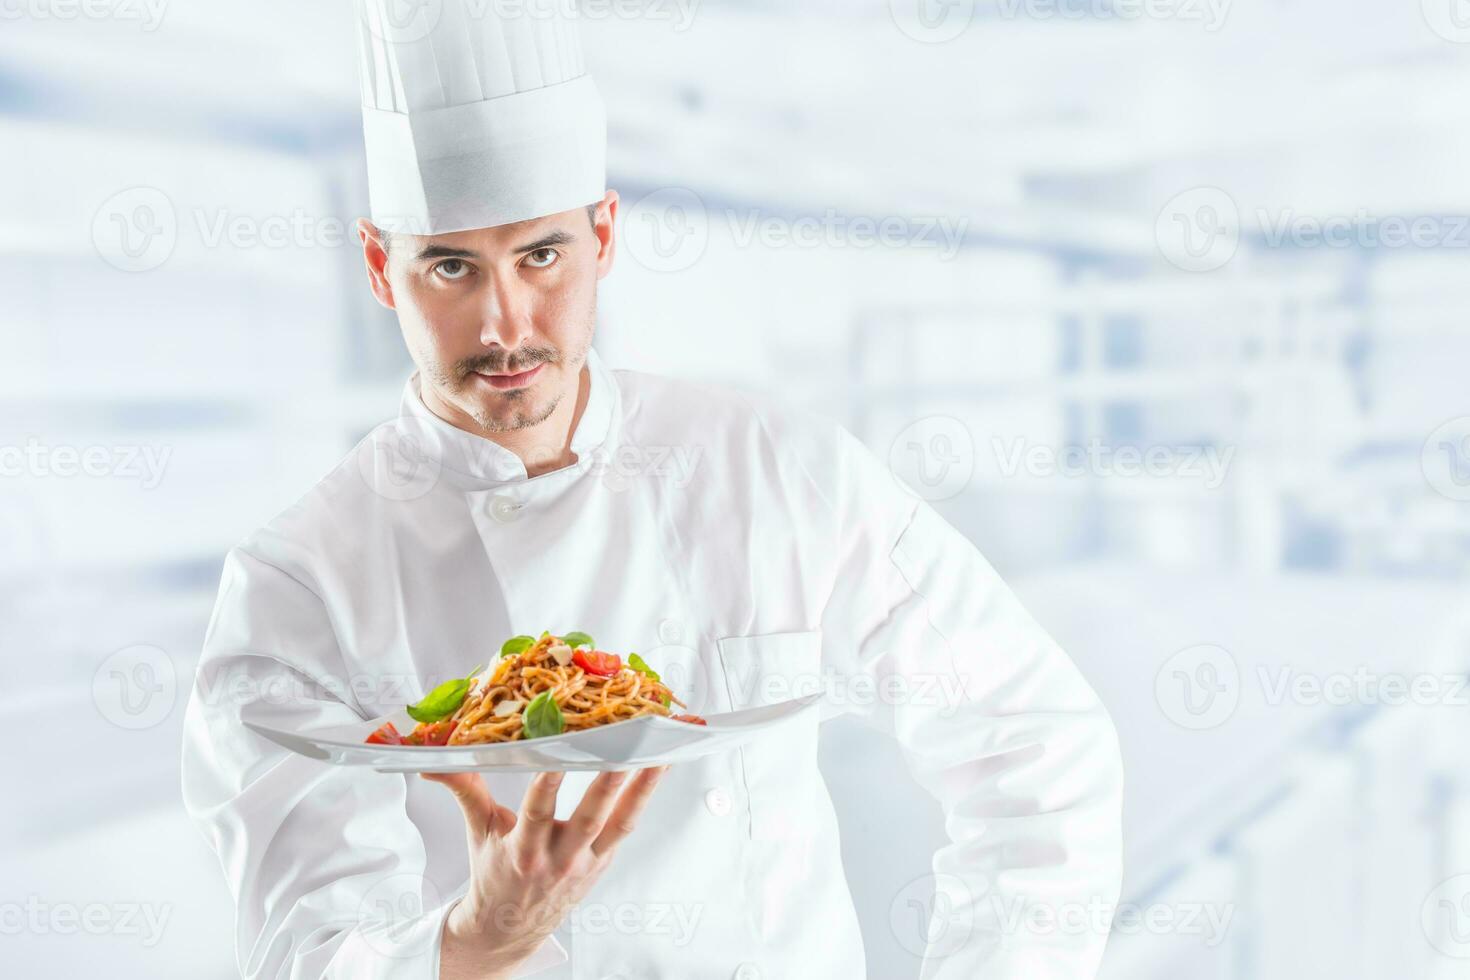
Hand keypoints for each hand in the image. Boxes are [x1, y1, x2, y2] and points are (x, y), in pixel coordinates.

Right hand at [425, 766, 670, 979]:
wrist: (509, 928)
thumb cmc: (496, 875)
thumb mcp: (478, 832)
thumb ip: (465, 790)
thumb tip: (435, 763)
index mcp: (523, 850)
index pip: (537, 811)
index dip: (549, 783)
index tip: (561, 752)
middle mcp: (558, 857)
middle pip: (590, 816)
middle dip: (610, 781)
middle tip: (628, 747)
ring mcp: (586, 861)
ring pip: (619, 821)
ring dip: (642, 788)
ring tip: (660, 754)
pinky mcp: (603, 861)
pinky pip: (626, 827)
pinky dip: (642, 798)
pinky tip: (656, 770)